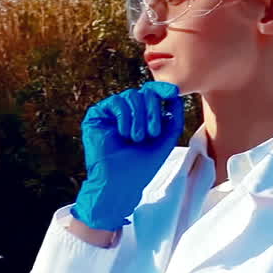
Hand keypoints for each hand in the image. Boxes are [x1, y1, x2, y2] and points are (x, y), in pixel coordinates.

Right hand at [73, 81, 184, 230]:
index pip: (152, 94)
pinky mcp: (96, 116)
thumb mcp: (166, 139)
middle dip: (152, 111)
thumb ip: (174, 118)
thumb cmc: (143, 165)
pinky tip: (124, 134)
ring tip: (137, 138)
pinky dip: (124, 116)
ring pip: (131, 95)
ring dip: (138, 117)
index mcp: (141, 116)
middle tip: (153, 133)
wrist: (121, 182)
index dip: (162, 90)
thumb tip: (176, 96)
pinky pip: (115, 102)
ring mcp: (111, 113)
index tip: (173, 94)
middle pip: (144, 92)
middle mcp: (126, 112)